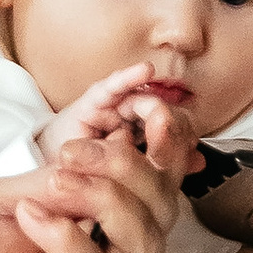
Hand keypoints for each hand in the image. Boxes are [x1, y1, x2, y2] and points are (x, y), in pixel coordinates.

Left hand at [0, 129, 185, 252]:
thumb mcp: (1, 198)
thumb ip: (57, 179)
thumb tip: (107, 155)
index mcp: (86, 237)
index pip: (148, 193)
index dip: (159, 152)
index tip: (146, 111)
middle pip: (159, 216)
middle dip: (133, 168)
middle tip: (78, 149)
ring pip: (145, 246)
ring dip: (109, 196)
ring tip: (57, 177)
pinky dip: (68, 238)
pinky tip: (28, 217)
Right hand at [35, 60, 198, 185]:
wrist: (51, 182)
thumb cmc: (89, 178)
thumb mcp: (133, 177)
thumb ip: (164, 165)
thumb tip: (201, 161)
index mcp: (143, 133)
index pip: (174, 125)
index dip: (185, 134)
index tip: (193, 150)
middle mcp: (130, 117)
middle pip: (163, 111)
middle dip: (175, 123)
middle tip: (183, 137)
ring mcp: (112, 108)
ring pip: (142, 100)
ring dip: (155, 106)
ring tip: (163, 112)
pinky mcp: (91, 103)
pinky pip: (111, 87)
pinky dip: (128, 77)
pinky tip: (145, 70)